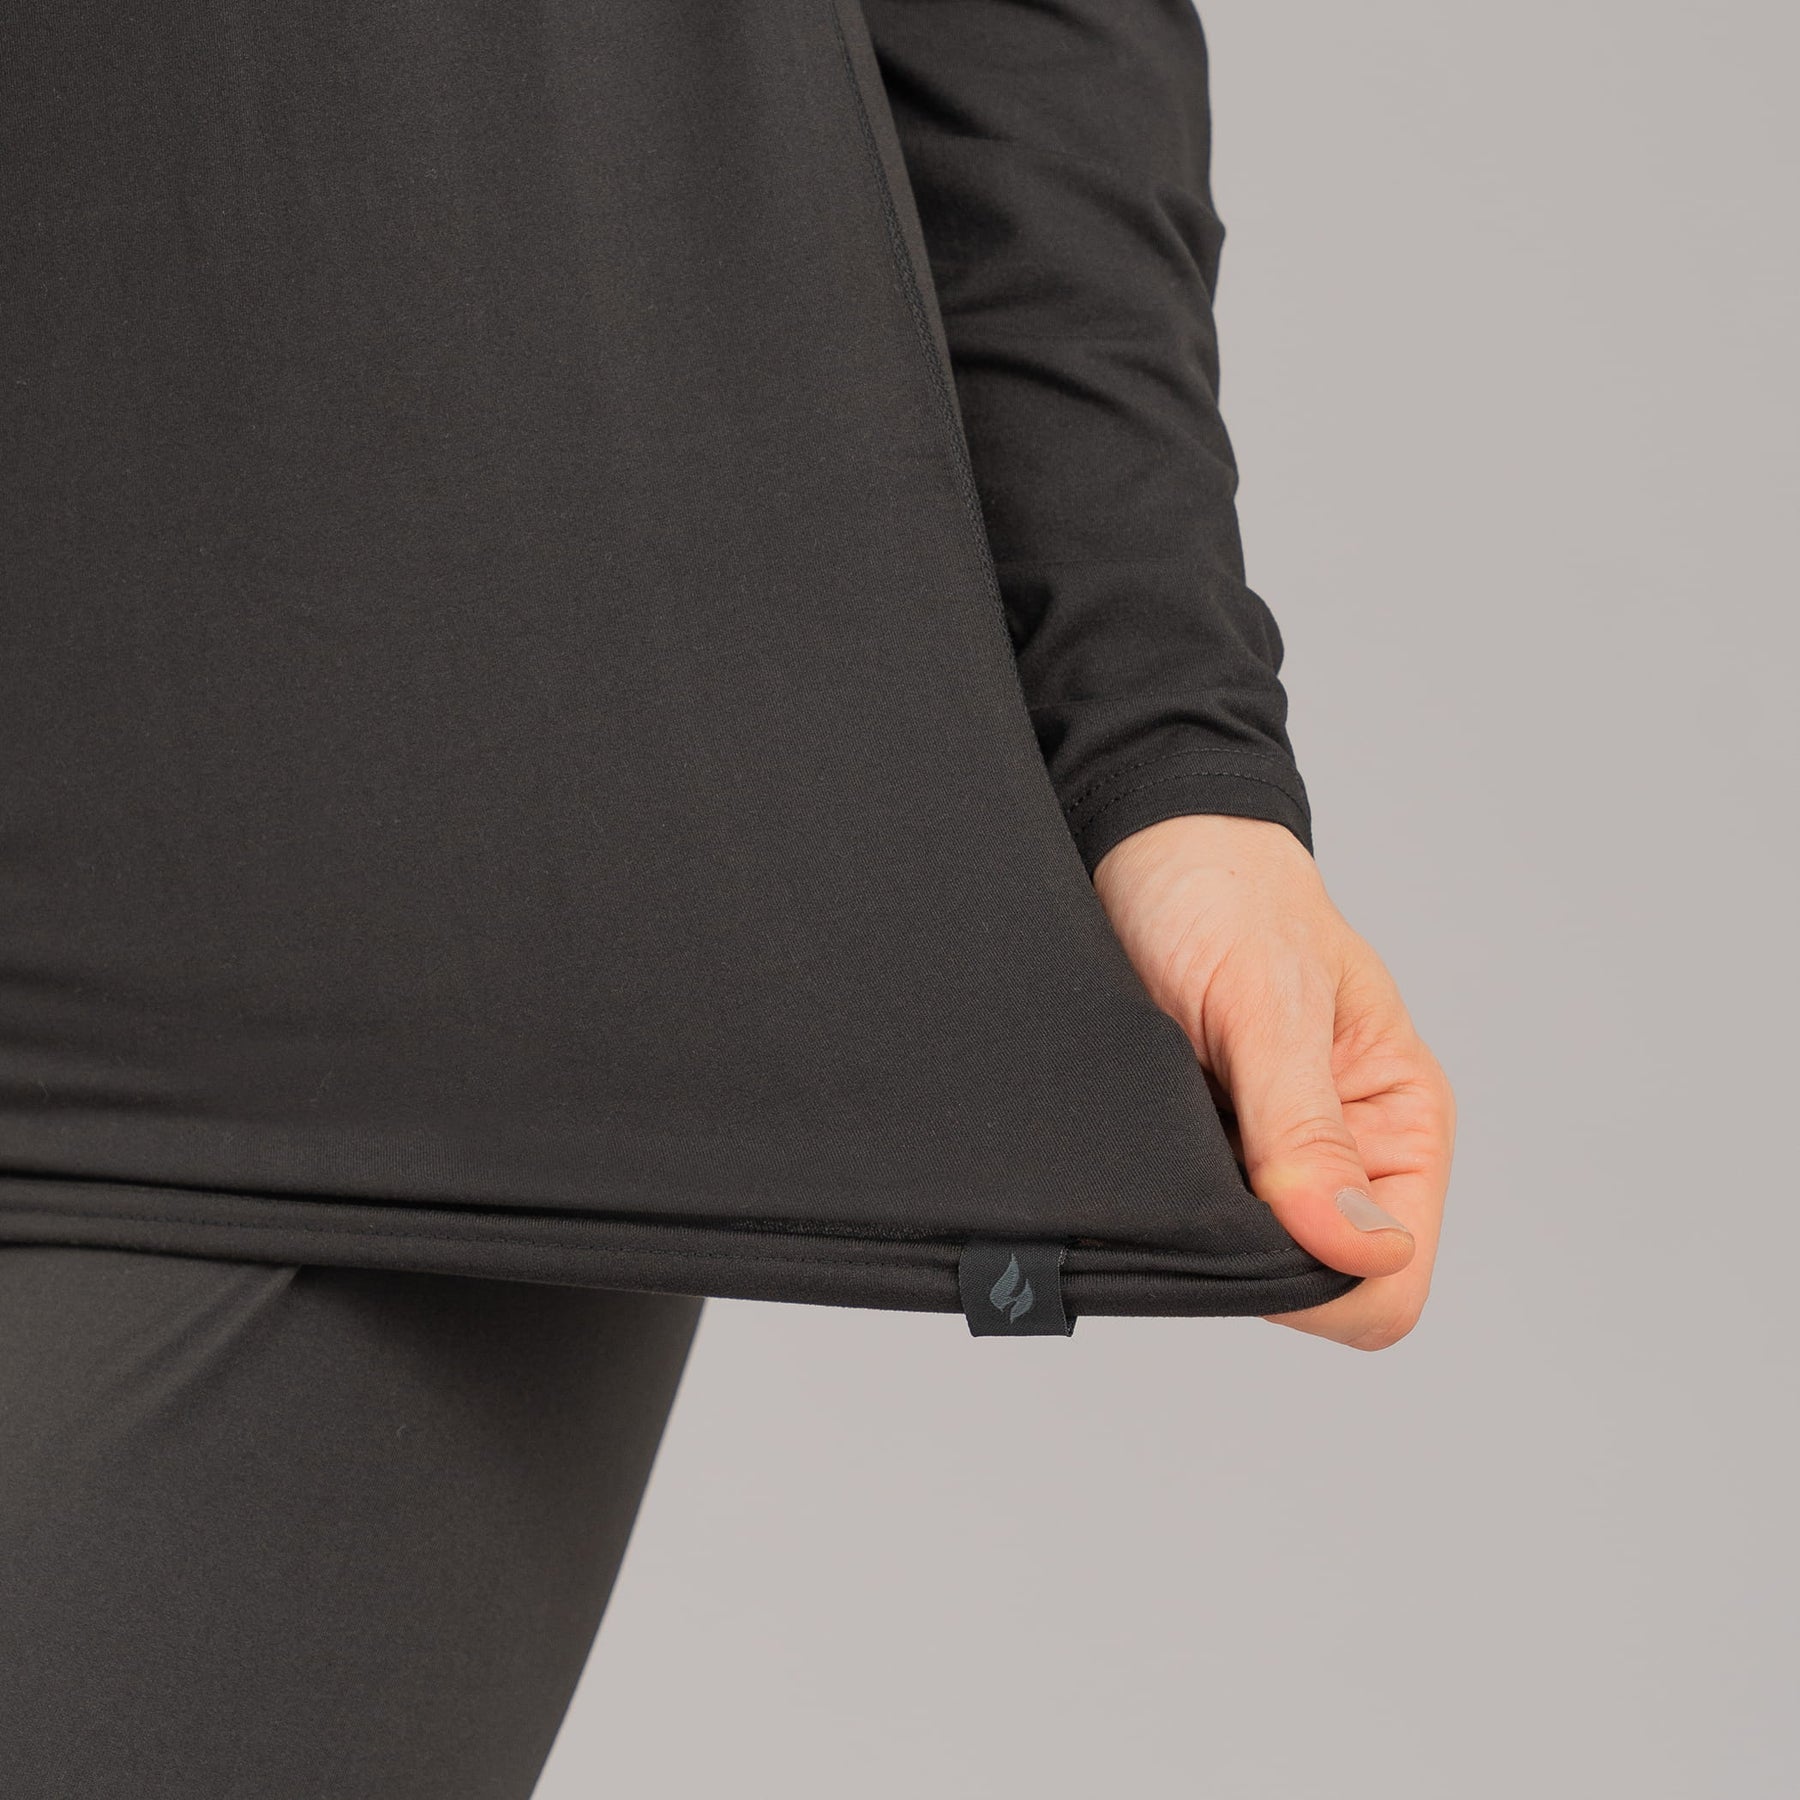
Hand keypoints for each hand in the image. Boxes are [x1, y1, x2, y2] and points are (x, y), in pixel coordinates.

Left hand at [1092, 813, 1453, 1349]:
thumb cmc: (1228, 897)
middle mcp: (1344, 1156)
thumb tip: (1356, 1250)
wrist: (1144, 842)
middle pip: (1313, 1288)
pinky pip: (1185, 1221)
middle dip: (1249, 1252)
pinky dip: (1158, 1197)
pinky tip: (1138, 1134)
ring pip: (1242, 1263)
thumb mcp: (1270, 1004)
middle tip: (1188, 1154)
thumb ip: (1307, 1129)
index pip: (1388, 1283)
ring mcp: (1268, 1162)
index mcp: (1398, 1125)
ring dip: (1197, 1219)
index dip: (1320, 1278)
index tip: (1247, 1213)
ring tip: (1162, 1128)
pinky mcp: (1202, 1151)